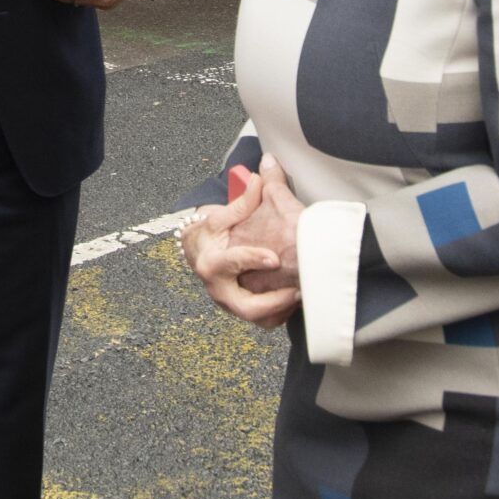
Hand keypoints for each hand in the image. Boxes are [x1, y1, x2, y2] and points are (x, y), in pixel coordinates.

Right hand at [179, 168, 299, 328]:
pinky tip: (295, 300)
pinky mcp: (240, 310)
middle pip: (246, 307)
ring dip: (281, 311)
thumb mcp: (221, 215)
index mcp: (211, 263)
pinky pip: (264, 321)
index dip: (252, 260)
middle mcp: (218, 289)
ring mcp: (229, 303)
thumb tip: (260, 176)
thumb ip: (242, 200)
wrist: (197, 252)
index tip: (274, 258)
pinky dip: (280, 314)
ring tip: (301, 295)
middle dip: (273, 302)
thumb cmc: (210, 233)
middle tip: (297, 290)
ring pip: (258, 319)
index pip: (230, 264)